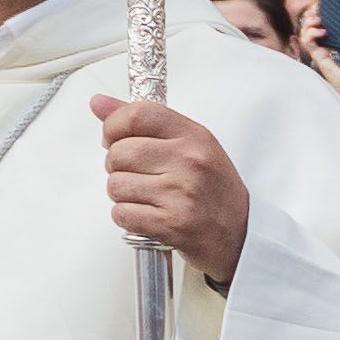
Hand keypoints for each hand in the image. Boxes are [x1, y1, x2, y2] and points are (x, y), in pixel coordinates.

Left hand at [91, 95, 250, 283]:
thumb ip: (144, 123)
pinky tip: (149, 216)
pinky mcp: (172, 224)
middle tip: (138, 176)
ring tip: (147, 199)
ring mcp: (181, 194)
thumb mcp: (190, 147)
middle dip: (118, 167)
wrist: (241, 236)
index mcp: (194, 137)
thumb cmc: (213, 191)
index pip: (138, 115)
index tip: (114, 138)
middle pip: (119, 152)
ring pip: (116, 185)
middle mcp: (190, 162)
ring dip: (123, 195)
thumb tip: (98, 103)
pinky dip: (128, 218)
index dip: (114, 126)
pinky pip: (122, 214)